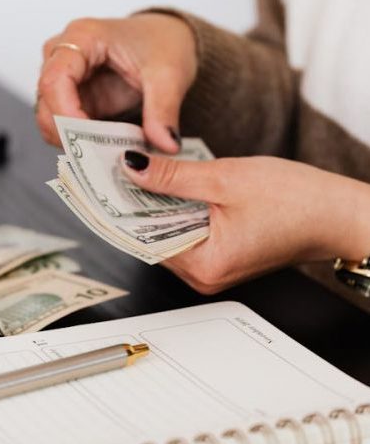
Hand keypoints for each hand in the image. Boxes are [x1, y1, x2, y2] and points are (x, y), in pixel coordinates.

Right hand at [36, 13, 196, 152]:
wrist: (166, 40)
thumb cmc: (162, 43)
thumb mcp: (170, 75)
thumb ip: (164, 110)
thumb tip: (165, 144)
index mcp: (83, 37)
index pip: (55, 79)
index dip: (65, 113)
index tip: (88, 139)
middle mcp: (64, 56)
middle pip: (46, 103)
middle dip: (68, 135)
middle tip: (100, 156)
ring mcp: (66, 80)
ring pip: (50, 119)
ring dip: (74, 142)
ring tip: (107, 154)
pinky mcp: (74, 100)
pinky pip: (65, 128)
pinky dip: (81, 143)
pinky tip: (105, 151)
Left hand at [121, 151, 369, 292]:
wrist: (337, 213)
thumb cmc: (297, 201)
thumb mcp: (225, 179)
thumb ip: (173, 176)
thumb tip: (134, 168)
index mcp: (204, 265)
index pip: (144, 238)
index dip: (122, 208)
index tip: (104, 184)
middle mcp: (205, 275)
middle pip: (155, 237)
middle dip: (139, 203)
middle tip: (121, 170)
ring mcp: (214, 268)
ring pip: (170, 233)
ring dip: (159, 205)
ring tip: (145, 173)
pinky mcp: (222, 255)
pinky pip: (188, 233)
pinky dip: (179, 211)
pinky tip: (173, 188)